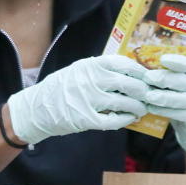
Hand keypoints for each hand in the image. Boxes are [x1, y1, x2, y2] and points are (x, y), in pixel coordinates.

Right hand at [7, 56, 147, 145]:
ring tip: (142, 109)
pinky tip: (130, 119)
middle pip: (128, 84)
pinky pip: (113, 120)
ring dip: (137, 107)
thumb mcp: (78, 71)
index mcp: (89, 65)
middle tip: (149, 95)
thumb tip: (128, 73)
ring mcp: (88, 100)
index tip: (147, 76)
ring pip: (123, 103)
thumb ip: (99, 70)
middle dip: (143, 91)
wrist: (36, 108)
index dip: (139, 71)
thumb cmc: (60, 88)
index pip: (122, 63)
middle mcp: (90, 80)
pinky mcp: (86, 119)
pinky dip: (125, 120)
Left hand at [142, 55, 185, 159]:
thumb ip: (174, 74)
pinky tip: (151, 107)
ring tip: (149, 95)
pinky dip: (164, 110)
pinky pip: (179, 114)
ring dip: (164, 97)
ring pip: (183, 99)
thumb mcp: (185, 82)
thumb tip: (149, 67)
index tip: (163, 59)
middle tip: (148, 77)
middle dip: (165, 79)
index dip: (179, 62)